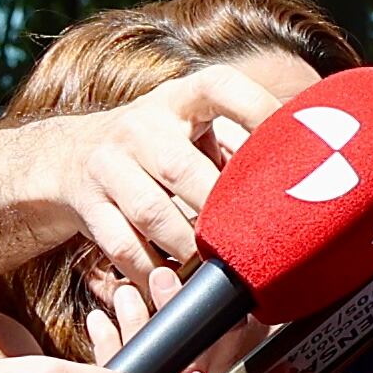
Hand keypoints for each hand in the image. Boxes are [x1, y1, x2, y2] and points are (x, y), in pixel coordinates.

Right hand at [10, 69, 279, 289]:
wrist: (64, 159)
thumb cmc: (150, 146)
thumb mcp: (185, 127)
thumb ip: (234, 143)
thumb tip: (308, 172)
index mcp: (177, 100)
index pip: (221, 88)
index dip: (257, 109)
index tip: (290, 140)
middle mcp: (140, 126)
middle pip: (183, 167)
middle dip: (219, 207)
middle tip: (256, 237)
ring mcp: (107, 164)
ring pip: (152, 213)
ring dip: (190, 246)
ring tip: (221, 269)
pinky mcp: (86, 203)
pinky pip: (123, 246)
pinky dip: (153, 271)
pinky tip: (177, 284)